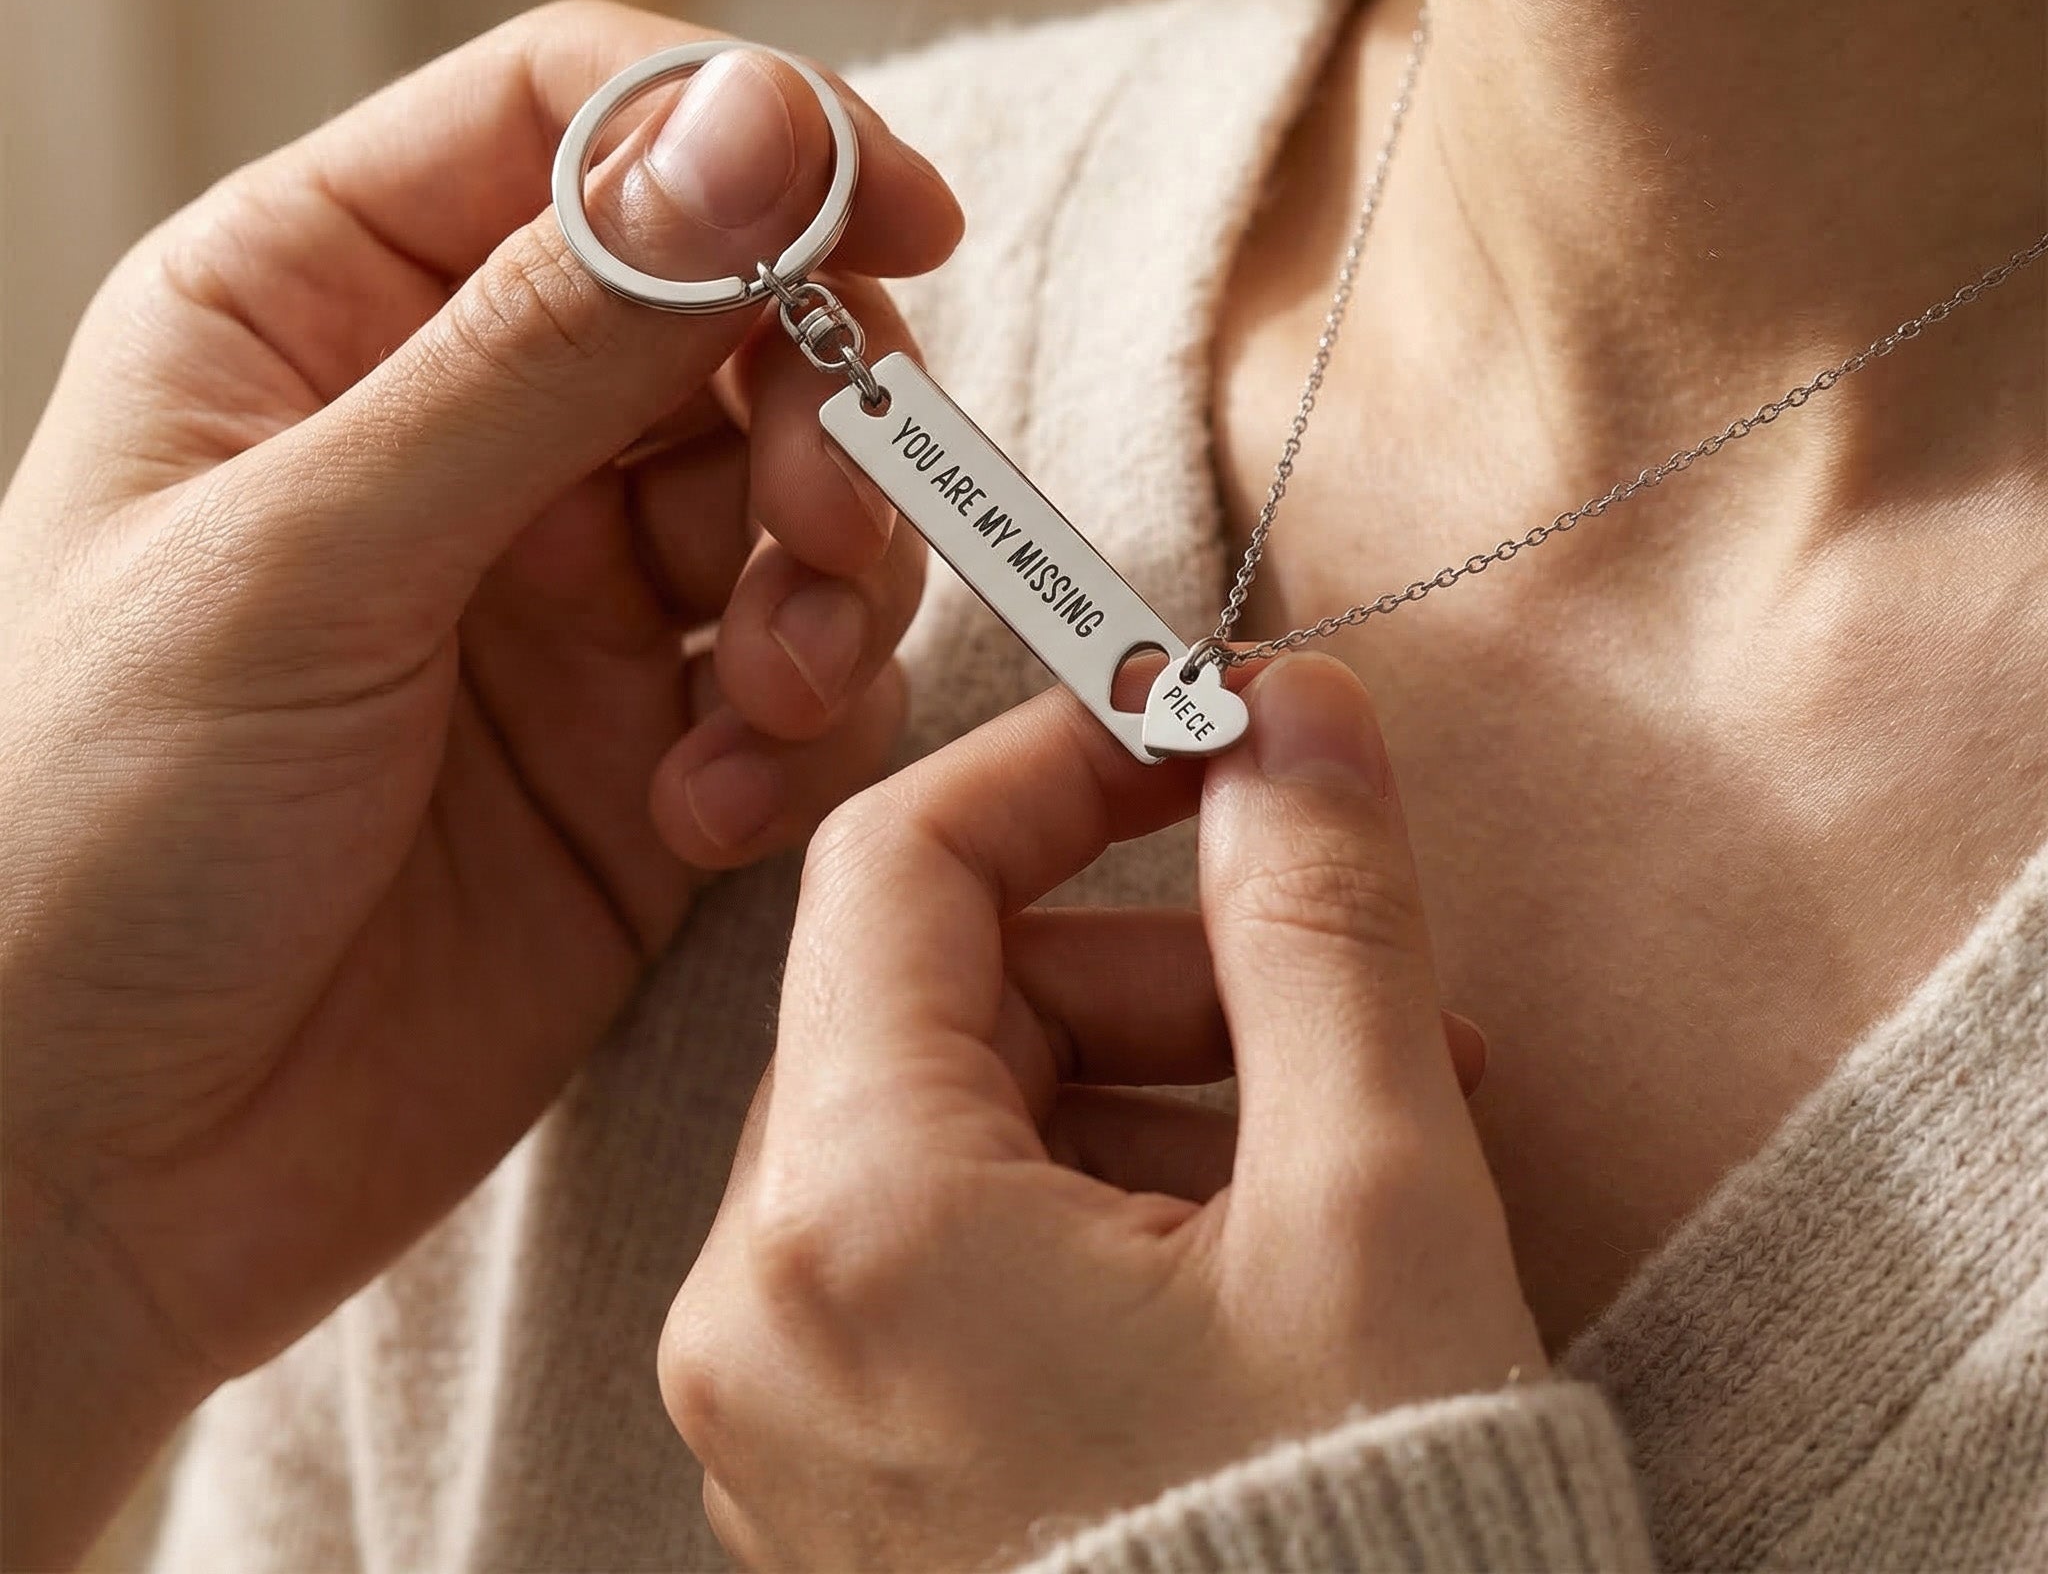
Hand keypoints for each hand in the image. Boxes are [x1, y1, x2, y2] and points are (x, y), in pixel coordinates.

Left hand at [0, 2, 959, 1567]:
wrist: (69, 1185)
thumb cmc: (76, 840)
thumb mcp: (306, 559)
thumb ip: (547, 344)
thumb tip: (758, 125)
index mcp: (321, 305)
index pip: (579, 126)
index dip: (758, 142)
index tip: (903, 218)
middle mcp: (462, 427)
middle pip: (733, 312)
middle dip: (819, 407)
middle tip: (827, 518)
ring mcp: (565, 592)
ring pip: (801, 494)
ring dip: (833, 582)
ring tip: (768, 698)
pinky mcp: (644, 745)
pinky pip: (807, 678)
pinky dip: (801, 734)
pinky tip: (701, 816)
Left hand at [661, 653, 1541, 1572]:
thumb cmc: (1361, 1562)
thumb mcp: (1373, 1198)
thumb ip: (1318, 913)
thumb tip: (1293, 710)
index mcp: (847, 1228)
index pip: (898, 865)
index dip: (1059, 763)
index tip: (1197, 733)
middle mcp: (762, 1316)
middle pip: (939, 993)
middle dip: (1153, 951)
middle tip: (1336, 963)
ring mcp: (793, 1403)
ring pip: (959, 1113)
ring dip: (1157, 1070)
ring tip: (1358, 1113)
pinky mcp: (853, 1460)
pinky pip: (953, 1237)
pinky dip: (1103, 1187)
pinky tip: (1270, 1223)